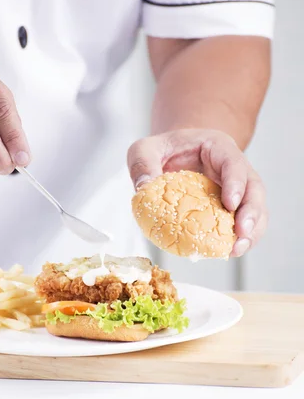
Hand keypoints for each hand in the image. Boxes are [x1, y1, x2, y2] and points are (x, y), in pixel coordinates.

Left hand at [127, 129, 266, 256]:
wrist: (173, 155)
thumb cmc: (162, 150)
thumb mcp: (144, 149)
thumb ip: (142, 163)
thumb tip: (144, 187)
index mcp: (217, 147)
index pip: (233, 162)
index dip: (236, 183)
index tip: (230, 204)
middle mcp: (234, 168)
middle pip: (254, 188)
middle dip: (251, 213)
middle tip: (240, 234)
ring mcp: (237, 189)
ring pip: (256, 209)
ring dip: (251, 231)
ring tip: (236, 250)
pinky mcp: (232, 208)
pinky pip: (243, 224)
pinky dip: (240, 239)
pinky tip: (228, 252)